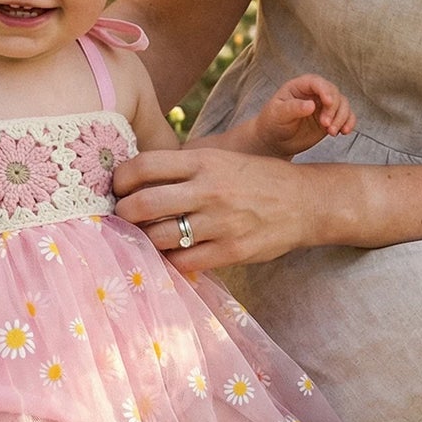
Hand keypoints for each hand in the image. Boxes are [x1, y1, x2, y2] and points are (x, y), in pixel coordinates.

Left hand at [113, 145, 314, 269]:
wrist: (305, 202)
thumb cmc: (254, 179)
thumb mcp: (220, 159)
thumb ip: (182, 167)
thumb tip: (133, 178)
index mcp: (204, 161)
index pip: (144, 165)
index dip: (120, 179)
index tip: (116, 188)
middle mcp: (209, 190)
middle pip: (143, 205)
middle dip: (123, 214)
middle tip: (122, 217)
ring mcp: (220, 223)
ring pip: (159, 237)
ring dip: (145, 240)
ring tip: (146, 237)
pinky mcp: (231, 251)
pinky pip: (183, 262)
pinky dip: (170, 260)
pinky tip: (171, 254)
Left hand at [249, 74, 354, 157]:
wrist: (274, 140)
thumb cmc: (272, 123)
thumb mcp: (277, 114)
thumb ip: (293, 108)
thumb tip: (311, 105)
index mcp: (300, 86)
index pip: (316, 82)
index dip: (325, 90)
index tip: (328, 102)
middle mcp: (315, 93)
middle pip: (334, 93)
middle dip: (333, 109)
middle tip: (325, 125)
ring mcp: (324, 106)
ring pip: (343, 105)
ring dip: (342, 118)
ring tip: (332, 132)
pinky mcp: (330, 118)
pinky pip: (346, 117)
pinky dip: (348, 123)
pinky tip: (344, 132)